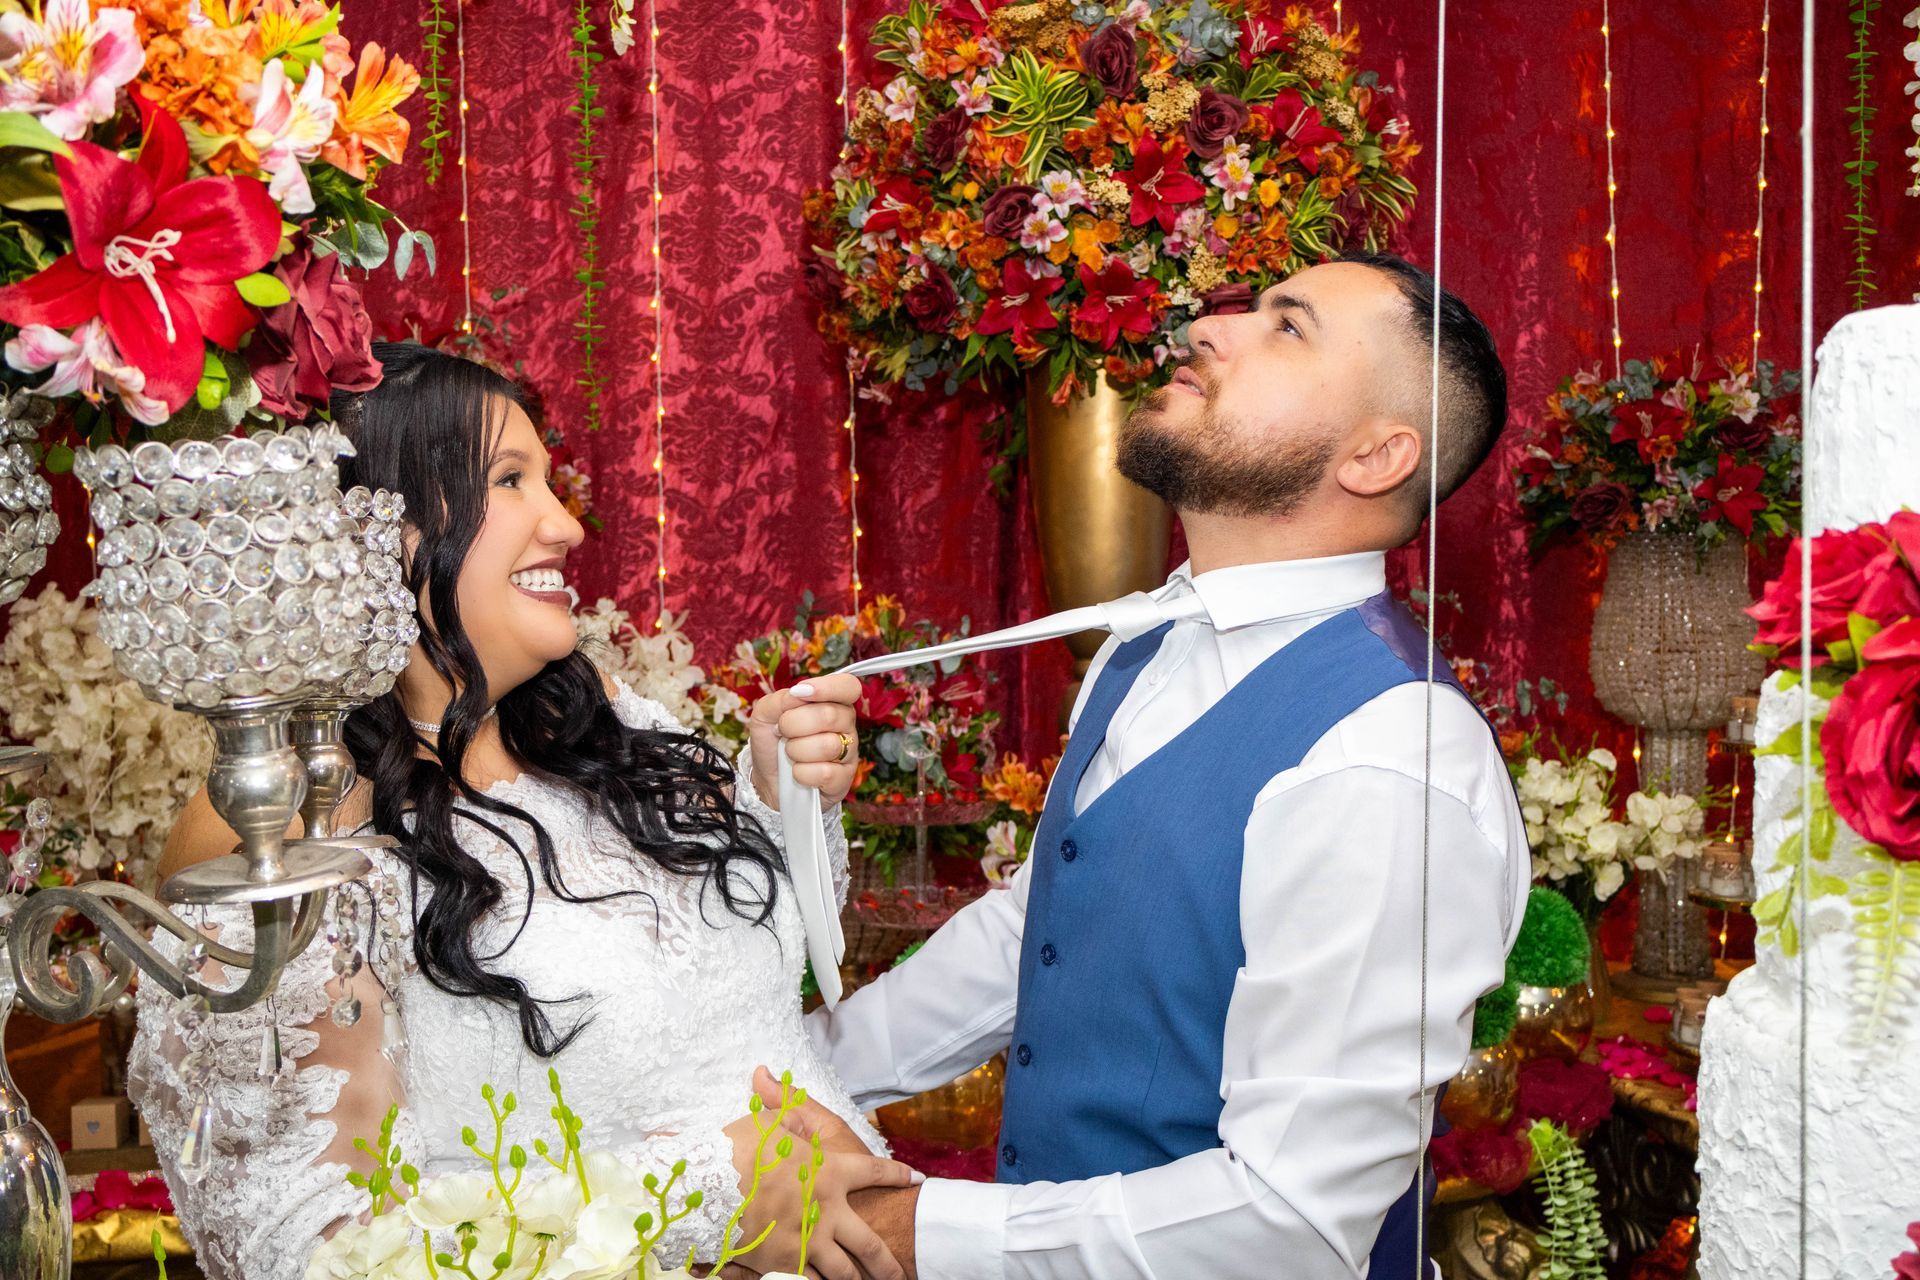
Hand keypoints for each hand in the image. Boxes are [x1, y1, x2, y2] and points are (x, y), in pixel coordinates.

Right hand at [724, 1068, 920, 1279]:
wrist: (714, 1191)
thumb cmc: (746, 1151)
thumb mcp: (768, 1119)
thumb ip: (779, 1100)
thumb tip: (764, 1073)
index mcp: (830, 1173)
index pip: (875, 1171)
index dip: (897, 1174)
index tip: (915, 1179)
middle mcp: (826, 1213)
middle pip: (868, 1246)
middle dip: (886, 1263)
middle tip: (900, 1273)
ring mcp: (806, 1243)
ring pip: (841, 1273)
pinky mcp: (780, 1263)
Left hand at [749, 673, 861, 809]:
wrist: (767, 780)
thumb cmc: (772, 744)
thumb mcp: (765, 715)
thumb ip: (780, 699)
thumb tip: (799, 693)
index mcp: (832, 702)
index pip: (848, 686)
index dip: (828, 687)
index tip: (802, 692)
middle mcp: (845, 724)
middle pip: (829, 715)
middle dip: (794, 724)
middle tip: (783, 732)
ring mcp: (848, 752)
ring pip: (827, 746)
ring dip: (797, 751)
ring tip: (791, 754)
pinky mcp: (844, 779)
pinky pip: (824, 772)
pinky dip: (801, 773)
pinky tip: (798, 772)